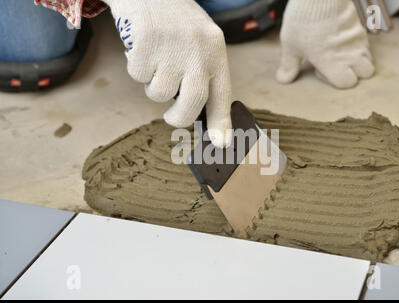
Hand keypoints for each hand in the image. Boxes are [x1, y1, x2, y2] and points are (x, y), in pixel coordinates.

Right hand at [103, 0, 231, 146]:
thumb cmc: (174, 21)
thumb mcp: (199, 43)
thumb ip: (202, 74)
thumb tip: (199, 111)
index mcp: (216, 50)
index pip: (222, 93)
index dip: (221, 121)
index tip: (221, 144)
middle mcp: (198, 49)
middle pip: (192, 101)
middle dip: (179, 117)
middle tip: (171, 116)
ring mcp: (172, 45)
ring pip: (160, 92)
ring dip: (153, 85)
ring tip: (155, 61)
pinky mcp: (147, 41)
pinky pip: (138, 75)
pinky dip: (137, 68)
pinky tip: (142, 47)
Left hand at [277, 0, 374, 88]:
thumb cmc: (304, 20)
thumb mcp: (290, 45)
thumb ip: (289, 65)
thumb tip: (283, 79)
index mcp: (332, 63)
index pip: (348, 83)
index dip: (336, 79)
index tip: (322, 69)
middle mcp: (350, 53)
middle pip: (366, 72)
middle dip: (355, 70)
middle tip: (337, 61)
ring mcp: (359, 38)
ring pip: (368, 55)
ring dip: (357, 56)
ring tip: (338, 48)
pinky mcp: (361, 24)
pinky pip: (365, 39)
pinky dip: (357, 42)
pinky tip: (341, 34)